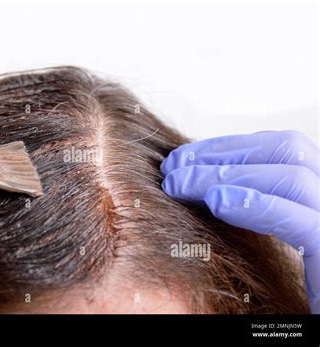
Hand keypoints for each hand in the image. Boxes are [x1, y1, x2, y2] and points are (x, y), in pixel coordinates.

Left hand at [161, 130, 319, 312]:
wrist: (311, 328)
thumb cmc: (282, 288)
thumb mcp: (264, 235)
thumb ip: (246, 204)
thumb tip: (198, 180)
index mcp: (317, 195)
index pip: (279, 148)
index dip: (227, 146)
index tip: (182, 157)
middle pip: (286, 152)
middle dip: (220, 154)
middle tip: (171, 168)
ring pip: (291, 179)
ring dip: (224, 176)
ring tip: (177, 185)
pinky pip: (301, 223)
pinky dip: (256, 205)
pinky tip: (216, 202)